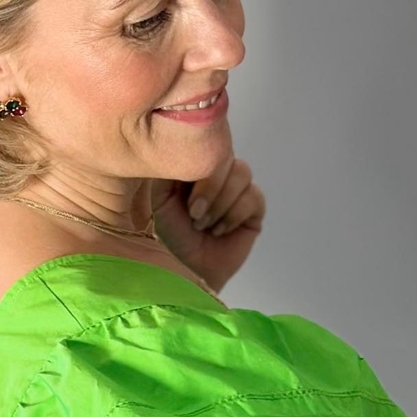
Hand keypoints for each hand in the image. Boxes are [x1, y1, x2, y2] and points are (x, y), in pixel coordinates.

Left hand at [150, 155, 265, 290]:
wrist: (187, 270)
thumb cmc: (171, 236)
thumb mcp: (161, 199)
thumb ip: (170, 171)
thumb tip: (186, 149)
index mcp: (199, 167)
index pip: (209, 146)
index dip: (201, 167)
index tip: (184, 194)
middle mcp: (220, 174)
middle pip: (228, 157)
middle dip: (210, 189)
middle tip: (195, 216)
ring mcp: (239, 190)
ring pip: (242, 174)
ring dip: (221, 204)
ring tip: (205, 226)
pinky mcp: (255, 210)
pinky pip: (254, 198)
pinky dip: (234, 215)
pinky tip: (220, 231)